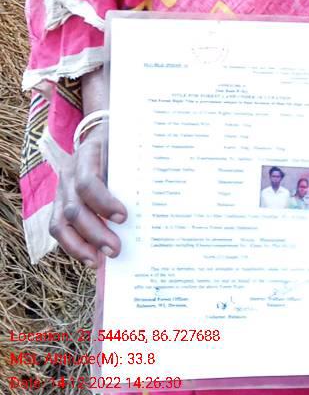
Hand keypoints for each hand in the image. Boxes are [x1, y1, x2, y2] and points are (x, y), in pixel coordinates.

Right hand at [49, 69, 126, 266]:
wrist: (100, 133)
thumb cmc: (120, 142)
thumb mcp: (128, 144)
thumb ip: (137, 165)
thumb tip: (164, 190)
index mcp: (87, 154)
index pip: (87, 182)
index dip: (103, 202)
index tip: (124, 217)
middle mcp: (69, 173)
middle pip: (74, 208)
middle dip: (95, 232)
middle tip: (116, 250)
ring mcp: (61, 190)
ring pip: (59, 223)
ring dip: (79, 246)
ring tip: (98, 261)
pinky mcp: (60, 204)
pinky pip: (58, 229)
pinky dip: (73, 246)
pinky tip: (91, 258)